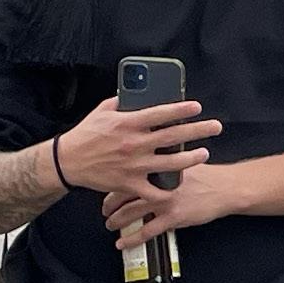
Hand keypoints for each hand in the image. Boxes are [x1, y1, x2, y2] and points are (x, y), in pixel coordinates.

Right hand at [56, 97, 217, 203]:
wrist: (67, 162)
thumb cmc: (86, 134)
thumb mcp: (103, 111)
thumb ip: (123, 101)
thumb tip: (138, 91)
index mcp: (128, 123)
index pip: (161, 113)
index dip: (182, 109)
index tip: (197, 107)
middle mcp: (134, 143)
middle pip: (174, 136)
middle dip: (198, 130)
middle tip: (216, 127)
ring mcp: (134, 165)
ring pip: (171, 163)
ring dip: (191, 158)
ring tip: (204, 153)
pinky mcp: (129, 183)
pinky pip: (153, 190)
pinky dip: (167, 191)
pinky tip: (178, 186)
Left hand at [102, 162, 236, 247]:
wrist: (227, 188)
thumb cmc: (208, 176)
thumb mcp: (182, 161)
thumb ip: (161, 164)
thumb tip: (144, 168)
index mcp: (157, 168)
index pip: (126, 176)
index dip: (112, 186)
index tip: (107, 192)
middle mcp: (157, 183)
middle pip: (122, 195)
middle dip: (109, 206)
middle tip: (105, 212)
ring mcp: (164, 201)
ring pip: (129, 214)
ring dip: (116, 222)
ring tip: (111, 226)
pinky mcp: (173, 217)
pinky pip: (146, 231)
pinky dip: (131, 239)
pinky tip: (123, 244)